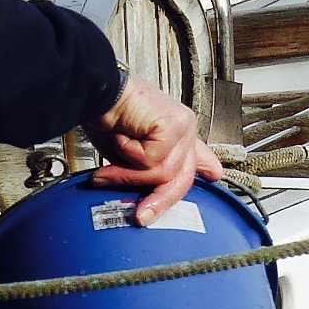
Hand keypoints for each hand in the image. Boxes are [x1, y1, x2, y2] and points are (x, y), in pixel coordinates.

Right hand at [84, 73, 221, 223]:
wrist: (94, 92)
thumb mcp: (126, 153)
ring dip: (129, 175)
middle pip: (181, 178)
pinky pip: (152, 161)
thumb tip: (152, 195)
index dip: (205, 167)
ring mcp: (182, 126)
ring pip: (163, 173)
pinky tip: (120, 137)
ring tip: (107, 170)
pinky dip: (128, 155)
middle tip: (141, 216)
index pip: (197, 155)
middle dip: (158, 200)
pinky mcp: (174, 125)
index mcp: (175, 131)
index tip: (214, 176)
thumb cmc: (105, 117)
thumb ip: (144, 171)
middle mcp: (184, 127)